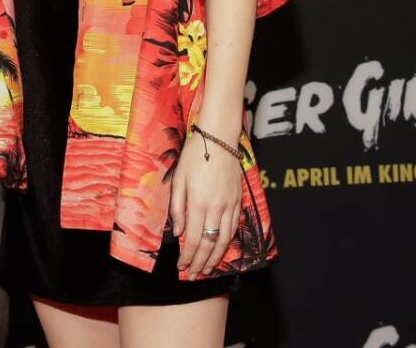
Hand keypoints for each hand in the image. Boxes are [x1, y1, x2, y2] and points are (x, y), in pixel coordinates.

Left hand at [169, 130, 241, 279]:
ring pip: (224, 240)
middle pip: (209, 244)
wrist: (219, 139)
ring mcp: (229, 206)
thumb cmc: (194, 156)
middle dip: (200, 263)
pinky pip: (234, 228)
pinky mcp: (238, 201)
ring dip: (215, 258)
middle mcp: (216, 208)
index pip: (193, 239)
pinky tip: (221, 249)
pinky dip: (227, 242)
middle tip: (193, 276)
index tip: (181, 268)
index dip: (187, 257)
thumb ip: (177, 208)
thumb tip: (178, 233)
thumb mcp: (178, 179)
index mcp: (198, 203)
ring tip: (207, 270)